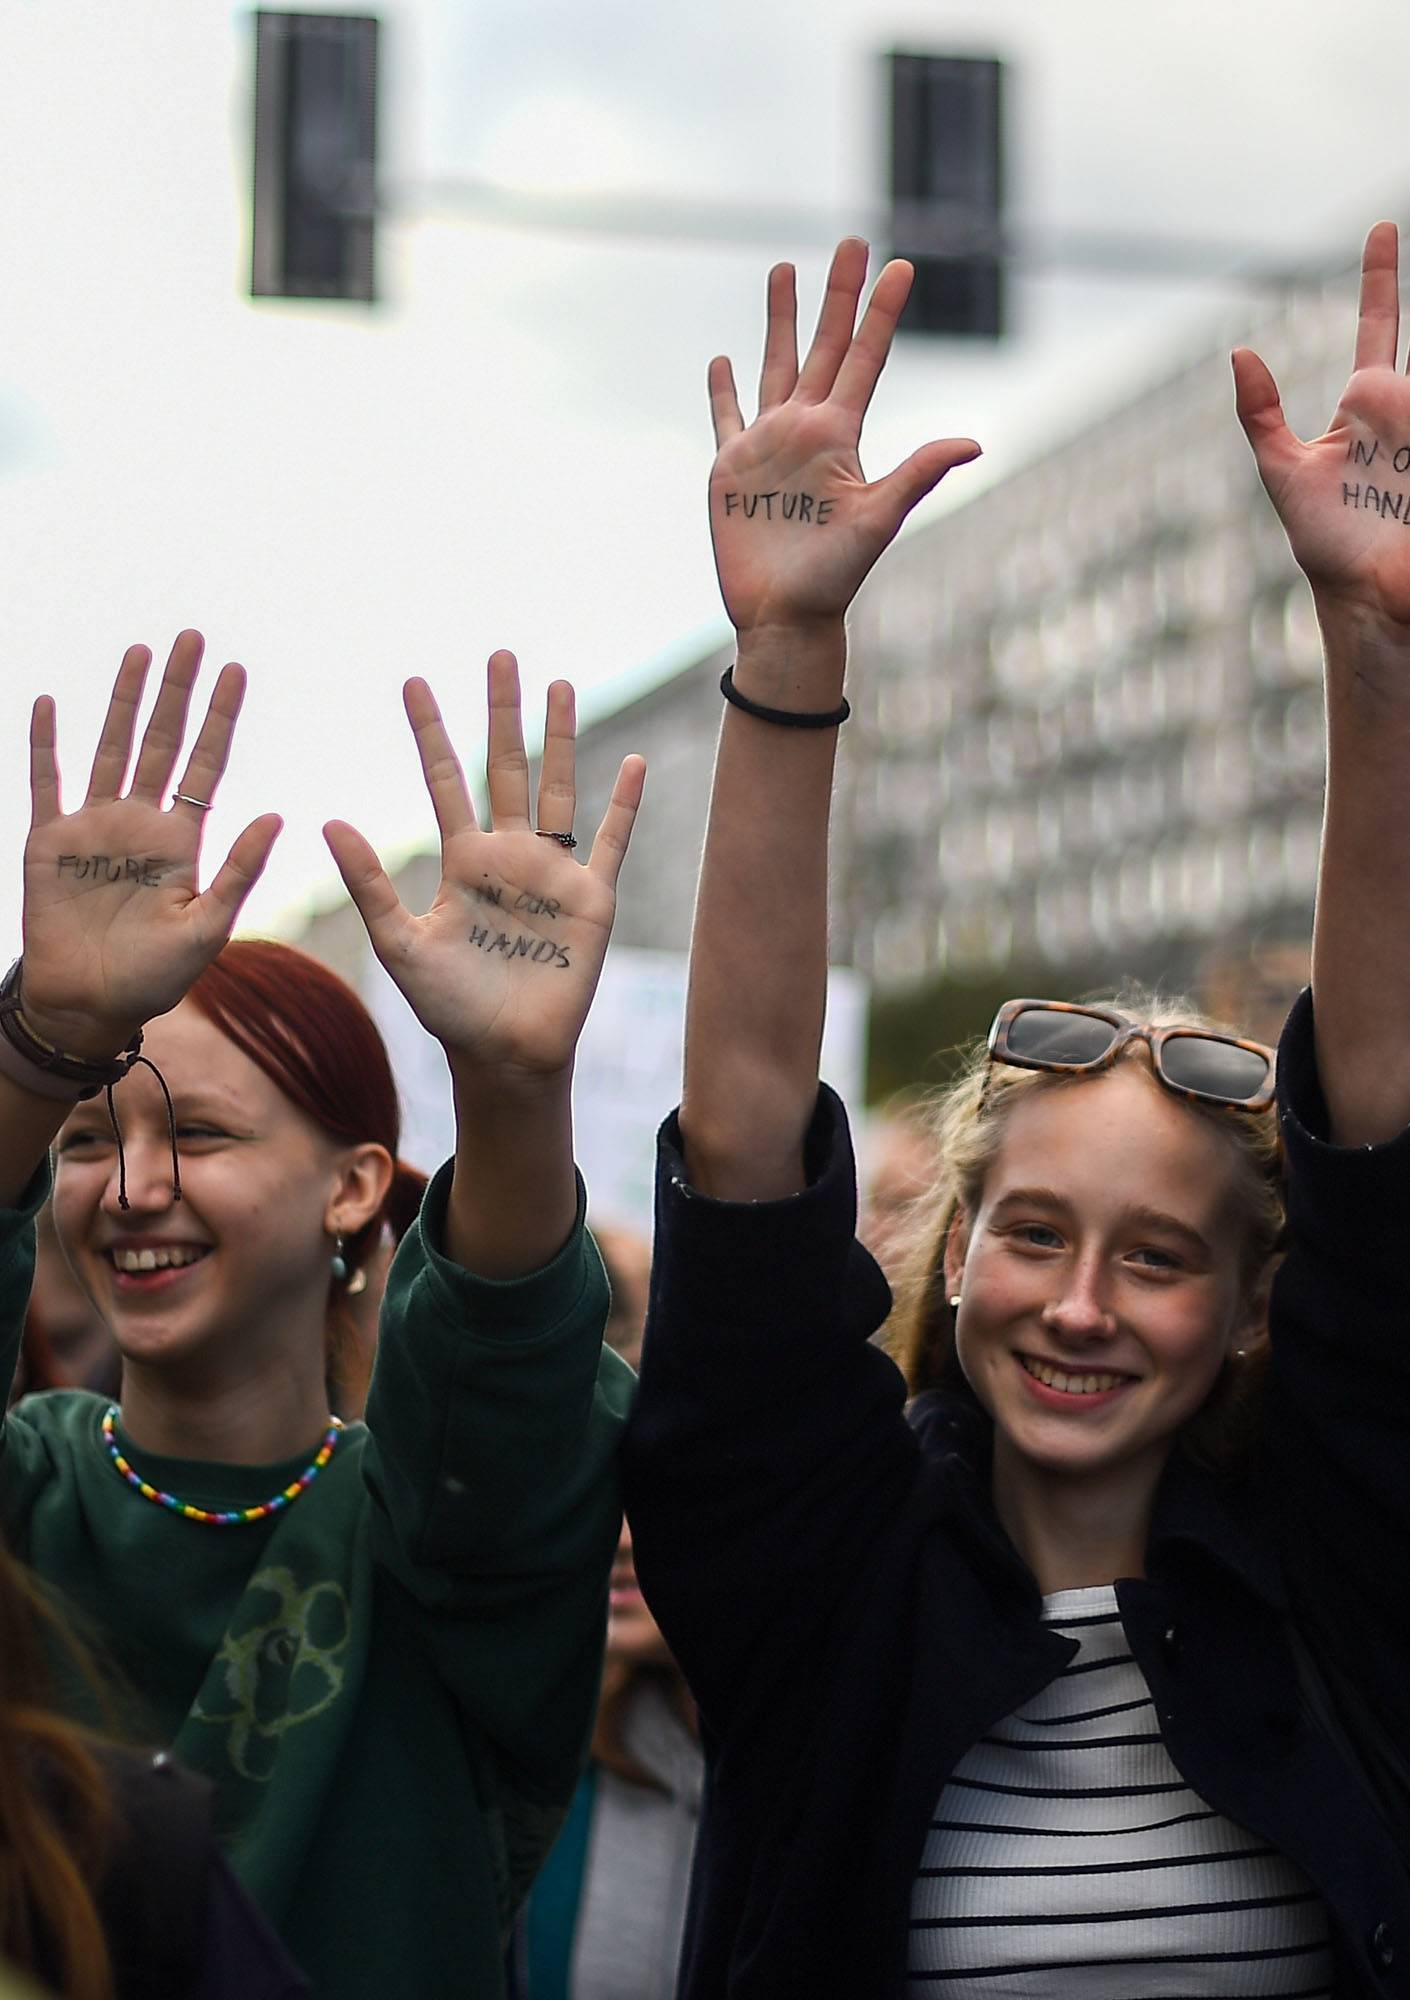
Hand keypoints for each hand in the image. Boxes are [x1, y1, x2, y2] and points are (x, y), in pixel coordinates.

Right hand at [21, 632, 281, 1056]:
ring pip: (110, 748)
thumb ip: (239, 872)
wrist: (91, 1005)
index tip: (237, 670)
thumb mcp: (207, 928)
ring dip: (122, 700)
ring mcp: (93, 828)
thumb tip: (277, 815)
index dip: (221, 718)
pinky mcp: (49, 843)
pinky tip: (48, 703)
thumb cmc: (155, 978)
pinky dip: (46, 744)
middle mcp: (140, 822)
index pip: (206, 764)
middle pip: (162, 740)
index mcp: (181, 840)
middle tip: (193, 637)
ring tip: (138, 652)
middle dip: (177, 690)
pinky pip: (46, 783)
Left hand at [325, 652, 644, 1083]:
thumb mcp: (400, 944)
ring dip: (560, 738)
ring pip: (557, 788)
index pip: (443, 779)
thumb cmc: (449, 1009)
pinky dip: (624, 804)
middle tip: (498, 656)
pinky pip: (611, 841)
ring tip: (559, 683)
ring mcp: (552, 873)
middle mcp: (508, 856)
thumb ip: (370, 884)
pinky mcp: (591, 899)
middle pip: (504, 766)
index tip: (413, 682)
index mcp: (461, 861)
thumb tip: (328, 822)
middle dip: (501, 712)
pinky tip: (633, 762)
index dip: (429, 732)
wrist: (505, 1054)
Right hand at [708, 238, 979, 636]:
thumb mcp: (878, 520)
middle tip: (851, 240)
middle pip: (824, 346)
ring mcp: (768, 446)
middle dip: (836, 294)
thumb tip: (973, 444)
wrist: (785, 616)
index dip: (881, 314)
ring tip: (783, 269)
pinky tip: (722, 359)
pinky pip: (726, 418)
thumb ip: (917, 475)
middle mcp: (806, 431)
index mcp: (841, 436)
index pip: (865, 360)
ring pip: (775, 365)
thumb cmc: (835, 577)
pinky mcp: (731, 468)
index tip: (901, 266)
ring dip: (781, 319)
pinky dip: (723, 389)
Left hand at [1235, 221, 1409, 628]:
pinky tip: (1405, 445)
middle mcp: (1406, 409)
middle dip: (1409, 287)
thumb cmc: (1325, 540)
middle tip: (1394, 225)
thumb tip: (1241, 354)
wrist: (1366, 593)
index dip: (1380, 277)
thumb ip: (1262, 415)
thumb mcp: (1283, 472)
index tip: (1381, 227)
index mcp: (1367, 404)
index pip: (1378, 325)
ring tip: (1396, 409)